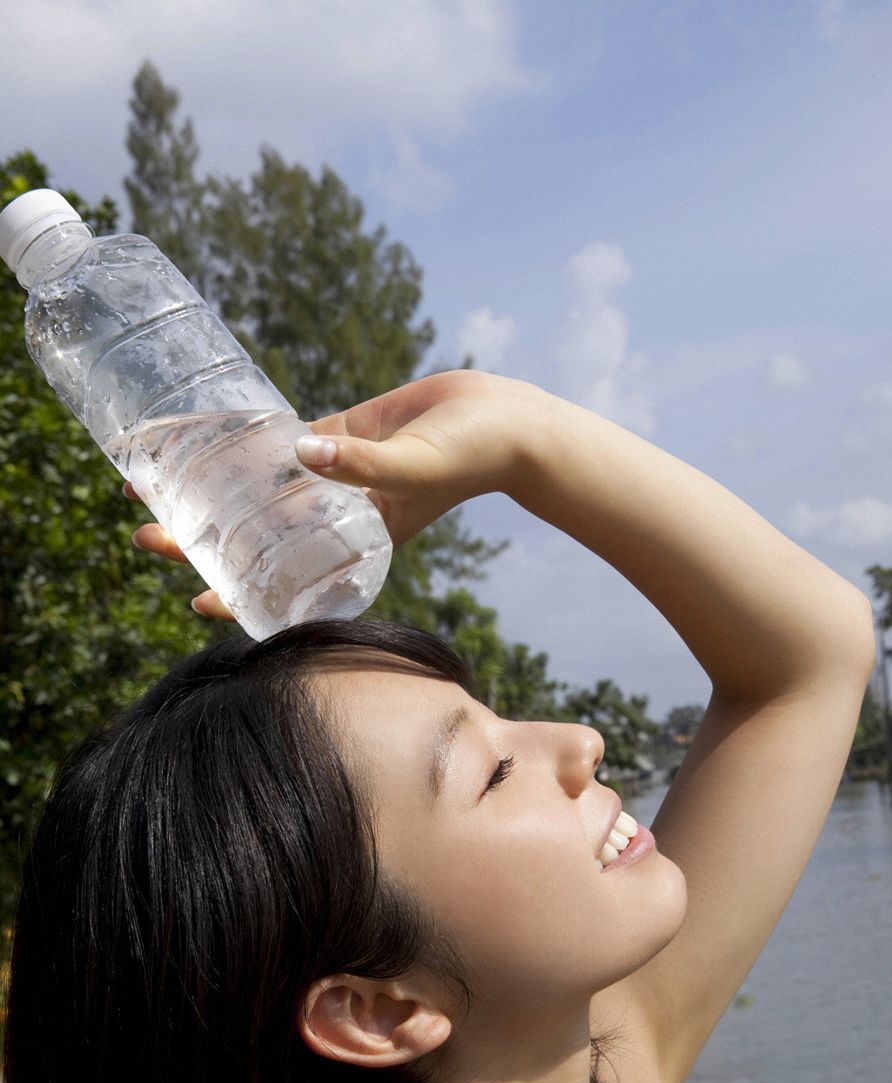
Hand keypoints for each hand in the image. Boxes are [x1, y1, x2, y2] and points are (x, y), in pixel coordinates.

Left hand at [128, 369, 541, 618]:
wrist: (498, 420)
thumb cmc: (467, 458)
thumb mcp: (413, 470)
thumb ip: (361, 466)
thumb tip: (303, 449)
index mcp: (353, 545)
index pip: (285, 582)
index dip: (239, 598)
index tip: (197, 605)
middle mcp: (333, 520)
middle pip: (253, 536)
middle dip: (198, 539)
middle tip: (146, 531)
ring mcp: (330, 477)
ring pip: (256, 491)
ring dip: (210, 490)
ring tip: (153, 486)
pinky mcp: (336, 436)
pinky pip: (280, 443)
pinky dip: (245, 444)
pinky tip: (204, 439)